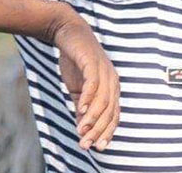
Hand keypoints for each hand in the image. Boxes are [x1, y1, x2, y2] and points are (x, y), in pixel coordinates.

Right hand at [51, 4, 120, 151]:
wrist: (67, 33)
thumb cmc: (75, 61)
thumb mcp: (78, 88)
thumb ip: (82, 106)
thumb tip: (83, 128)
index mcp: (112, 87)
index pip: (114, 114)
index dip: (107, 132)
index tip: (98, 148)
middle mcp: (112, 80)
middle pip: (109, 111)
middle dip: (97, 130)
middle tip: (85, 144)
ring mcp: (104, 70)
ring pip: (103, 100)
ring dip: (92, 118)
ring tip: (81, 131)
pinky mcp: (93, 62)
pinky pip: (93, 84)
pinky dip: (88, 98)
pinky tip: (81, 109)